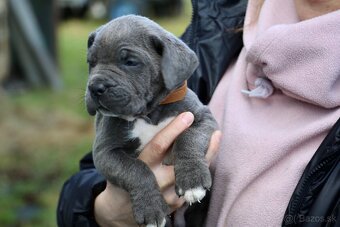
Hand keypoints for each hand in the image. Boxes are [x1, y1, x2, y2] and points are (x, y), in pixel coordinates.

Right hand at [94, 112, 220, 226]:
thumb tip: (157, 116)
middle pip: (181, 163)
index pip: (158, 146)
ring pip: (191, 174)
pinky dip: (201, 169)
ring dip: (206, 156)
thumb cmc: (126, 176)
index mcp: (139, 166)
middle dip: (199, 147)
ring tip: (216, 136)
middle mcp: (154, 181)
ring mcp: (166, 195)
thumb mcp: (126, 159)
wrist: (122, 210)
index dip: (174, 130)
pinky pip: (192, 184)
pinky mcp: (175, 204)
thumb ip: (142, 145)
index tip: (188, 115)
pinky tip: (208, 153)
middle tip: (214, 130)